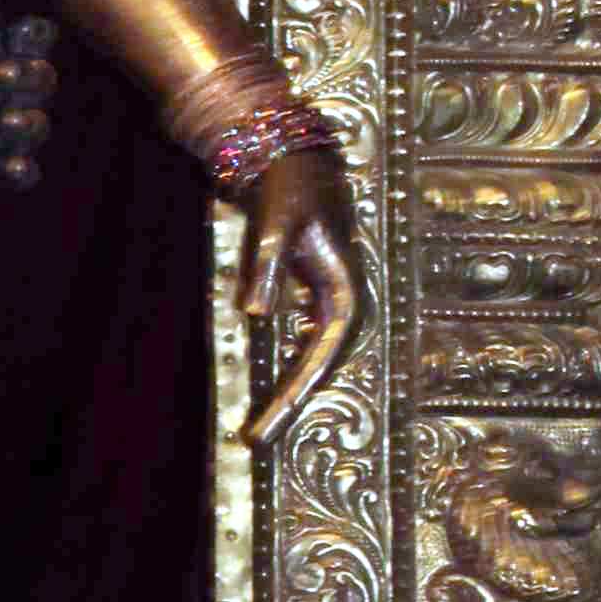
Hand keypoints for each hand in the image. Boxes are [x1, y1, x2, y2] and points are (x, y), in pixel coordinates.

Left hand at [238, 145, 363, 447]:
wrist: (294, 162)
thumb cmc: (289, 191)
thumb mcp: (275, 225)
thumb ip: (268, 267)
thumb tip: (257, 312)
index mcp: (343, 293)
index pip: (319, 358)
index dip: (294, 394)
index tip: (269, 423)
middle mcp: (342, 305)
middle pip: (319, 368)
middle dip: (290, 405)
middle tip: (256, 439)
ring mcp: (329, 304)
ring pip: (311, 361)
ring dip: (289, 392)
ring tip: (261, 428)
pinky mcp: (314, 301)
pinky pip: (302, 347)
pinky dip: (285, 370)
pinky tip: (269, 394)